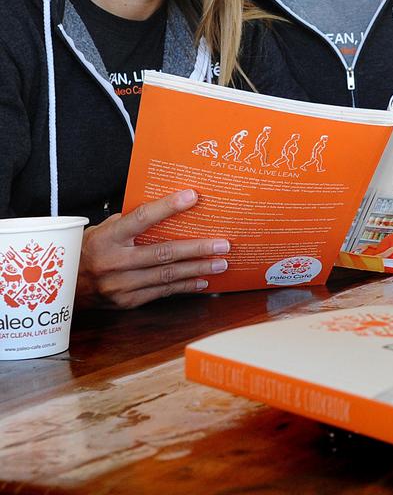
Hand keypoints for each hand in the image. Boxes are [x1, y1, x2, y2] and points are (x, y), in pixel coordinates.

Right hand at [76, 189, 230, 308]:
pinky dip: (185, 286)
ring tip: (221, 262)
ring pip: (167, 275)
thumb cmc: (88, 250)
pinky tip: (202, 280)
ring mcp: (120, 285)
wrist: (62, 288)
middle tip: (223, 243)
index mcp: (107, 238)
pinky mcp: (127, 302)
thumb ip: (130, 221)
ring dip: (198, 269)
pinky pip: (162, 292)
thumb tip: (168, 209)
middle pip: (163, 252)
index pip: (141, 218)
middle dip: (197, 248)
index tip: (193, 196)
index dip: (167, 207)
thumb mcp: (101, 230)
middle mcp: (113, 262)